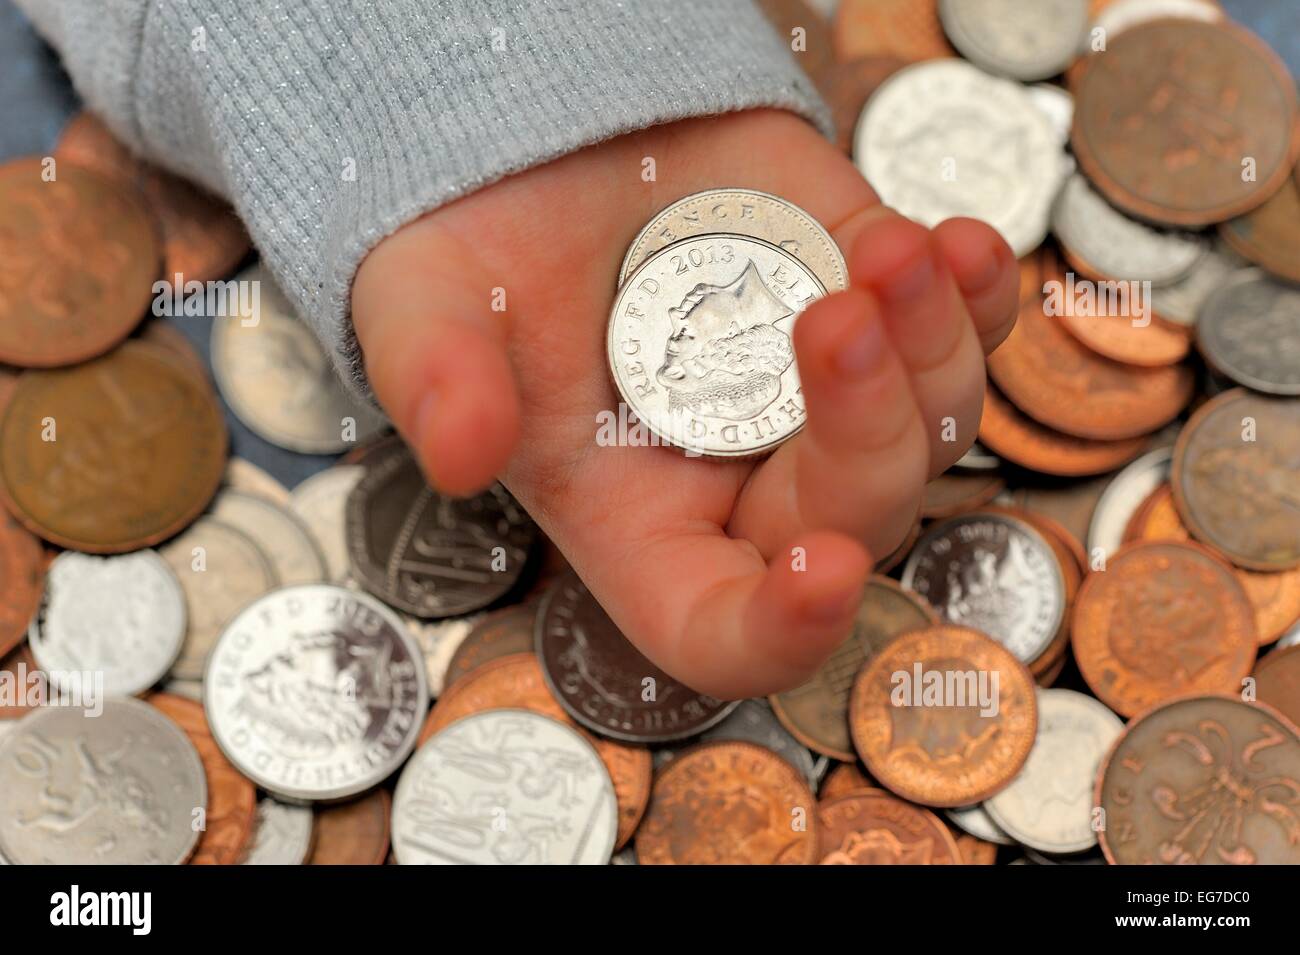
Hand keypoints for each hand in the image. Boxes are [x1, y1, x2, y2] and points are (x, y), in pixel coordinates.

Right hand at [352, 109, 1017, 698]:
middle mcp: (744, 480)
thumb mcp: (423, 307)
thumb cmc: (483, 252)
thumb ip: (433, 381)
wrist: (551, 142)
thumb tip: (461, 454)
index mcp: (641, 524)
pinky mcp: (876, 313)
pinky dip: (981, 298)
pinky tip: (960, 244)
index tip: (816, 574)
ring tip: (890, 252)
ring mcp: (821, 402)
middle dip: (864, 433)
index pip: (720, 629)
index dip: (779, 631)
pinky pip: (966, 337)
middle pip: (851, 519)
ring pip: (931, 432)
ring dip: (933, 352)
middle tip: (830, 320)